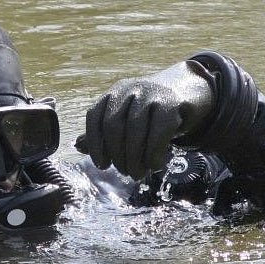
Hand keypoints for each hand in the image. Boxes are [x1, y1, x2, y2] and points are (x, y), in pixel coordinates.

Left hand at [80, 61, 214, 178]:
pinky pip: (158, 133)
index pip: (95, 117)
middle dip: (117, 155)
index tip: (102, 165)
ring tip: (138, 173)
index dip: (95, 144)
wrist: (186, 90)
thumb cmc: (149, 111)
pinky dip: (153, 154)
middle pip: (114, 126)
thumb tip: (78, 145)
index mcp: (113, 93)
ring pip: (134, 131)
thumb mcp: (125, 116)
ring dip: (135, 159)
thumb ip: (103, 131)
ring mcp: (150, 94)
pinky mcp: (171, 104)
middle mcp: (129, 90)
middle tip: (125, 172)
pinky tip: (156, 165)